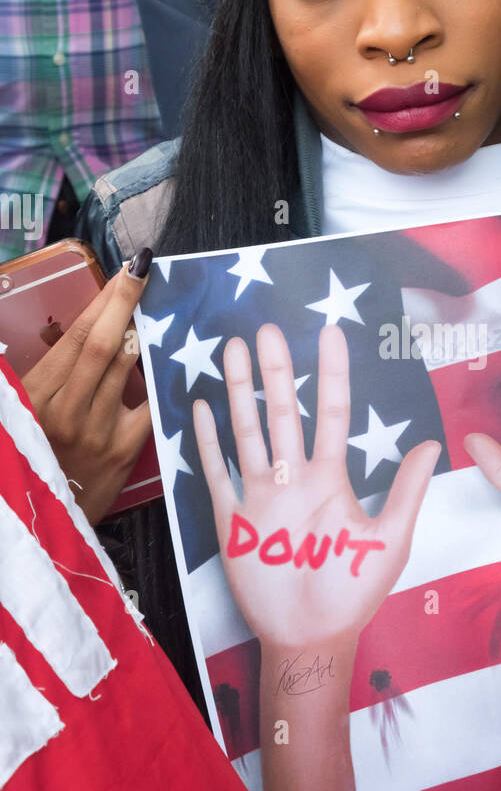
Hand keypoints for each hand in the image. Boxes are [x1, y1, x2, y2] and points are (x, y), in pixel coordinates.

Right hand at [22, 254, 152, 523]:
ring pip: (126, 369)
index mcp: (33, 395)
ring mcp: (94, 431)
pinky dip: (163, 379)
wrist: (48, 519)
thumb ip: (58, 372)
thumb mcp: (31, 410)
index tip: (124, 272)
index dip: (102, 301)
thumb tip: (92, 325)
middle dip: (125, 303)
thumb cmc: (41, 455)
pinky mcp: (123, 451)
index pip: (73, 337)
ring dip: (146, 333)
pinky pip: (150, 405)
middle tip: (143, 271)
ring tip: (162, 305)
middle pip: (100, 345)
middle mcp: (62, 410)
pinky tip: (178, 356)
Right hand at [194, 322, 439, 649]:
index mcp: (332, 479)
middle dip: (275, 372)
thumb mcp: (390, 540)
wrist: (311, 637)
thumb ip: (407, 492)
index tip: (331, 334)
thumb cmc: (353, 593)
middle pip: (282, 413)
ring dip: (240, 392)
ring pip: (248, 432)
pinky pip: (217, 473)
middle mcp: (294, 478)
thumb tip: (431, 444)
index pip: (330, 413)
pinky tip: (201, 407)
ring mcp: (261, 495)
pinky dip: (207, 442)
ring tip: (234, 350)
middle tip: (268, 329)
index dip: (331, 375)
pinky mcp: (233, 519)